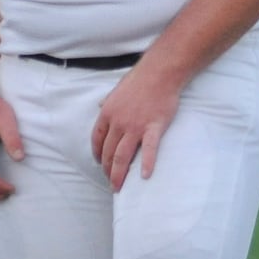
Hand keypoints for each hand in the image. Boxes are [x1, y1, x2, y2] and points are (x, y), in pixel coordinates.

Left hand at [91, 63, 180, 191]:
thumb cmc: (140, 79)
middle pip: (108, 152)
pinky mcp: (154, 127)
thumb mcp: (117, 89)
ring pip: (123, 156)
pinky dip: (147, 164)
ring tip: (119, 187)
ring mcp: (136, 126)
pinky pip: (149, 149)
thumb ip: (108, 101)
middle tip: (111, 181)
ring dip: (119, 174)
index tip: (100, 164)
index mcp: (108, 113)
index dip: (97, 155)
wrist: (161, 72)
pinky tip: (145, 176)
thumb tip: (99, 104)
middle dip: (107, 170)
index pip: (97, 140)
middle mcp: (118, 122)